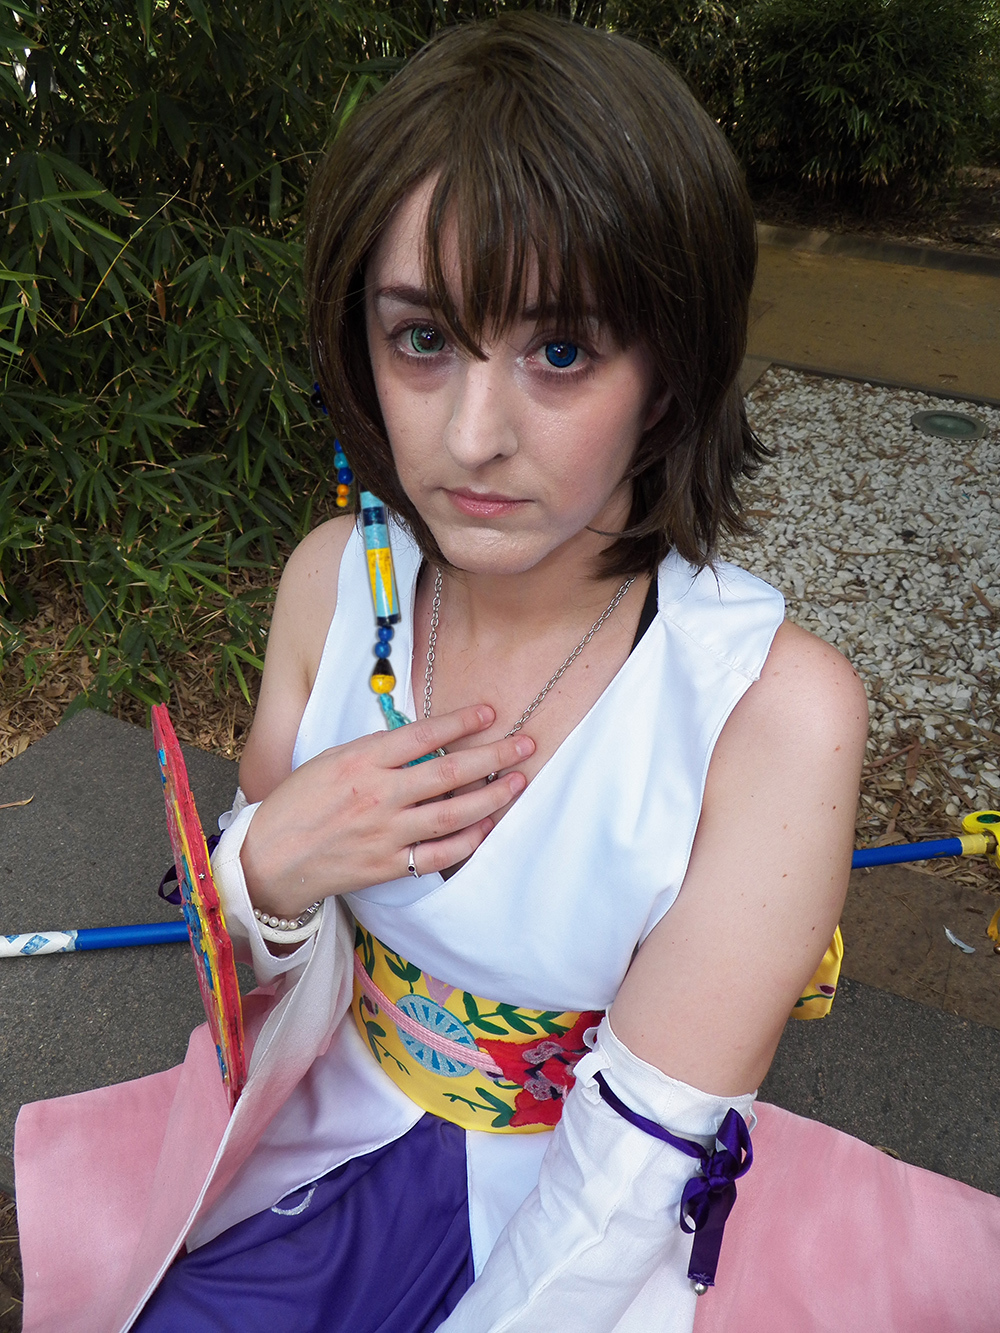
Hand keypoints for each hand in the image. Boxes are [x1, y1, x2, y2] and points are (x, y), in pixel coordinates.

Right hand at [240, 705, 531, 917]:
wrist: (269, 859)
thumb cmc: (298, 803)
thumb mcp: (331, 761)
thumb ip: (376, 752)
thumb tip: (422, 740)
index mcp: (360, 761)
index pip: (420, 735)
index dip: (459, 722)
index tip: (489, 712)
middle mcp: (377, 796)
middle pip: (447, 773)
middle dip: (492, 756)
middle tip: (525, 744)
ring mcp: (386, 834)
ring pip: (452, 814)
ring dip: (490, 796)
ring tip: (517, 781)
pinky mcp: (389, 866)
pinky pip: (439, 854)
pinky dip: (468, 840)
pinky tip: (487, 824)